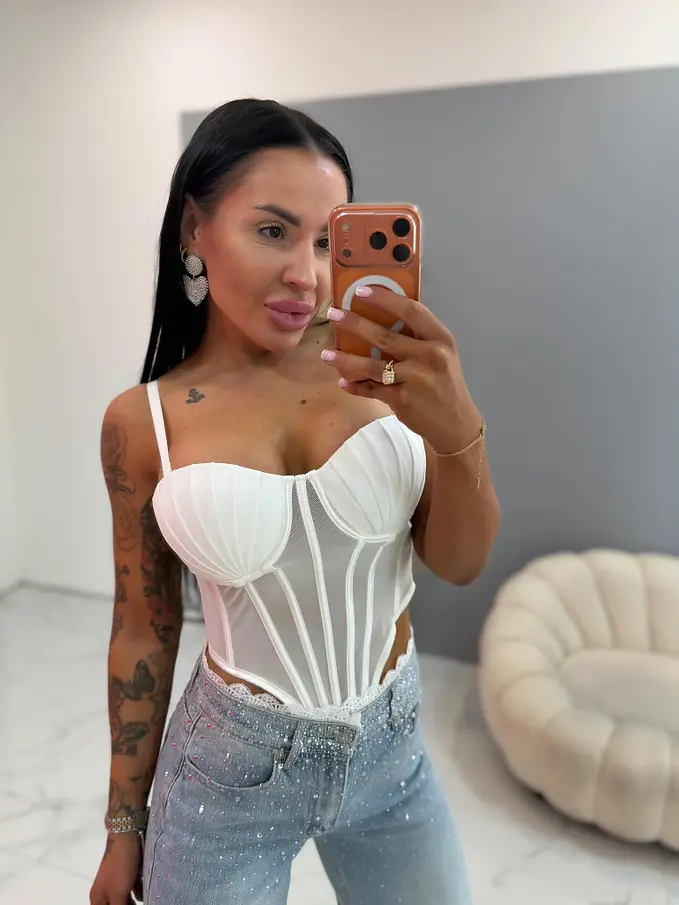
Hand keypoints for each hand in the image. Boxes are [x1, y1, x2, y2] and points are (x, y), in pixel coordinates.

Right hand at [90, 833, 142, 904]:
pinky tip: (146, 892)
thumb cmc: (120, 867)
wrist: (126, 837)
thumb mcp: (118, 894)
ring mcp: (116, 882)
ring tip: (146, 900)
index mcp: (98, 899)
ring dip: (133, 901)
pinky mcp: (126, 873)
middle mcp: (104, 892)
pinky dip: (139, 891)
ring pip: (125, 899)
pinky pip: (132, 888)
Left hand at [324, 286, 481, 451]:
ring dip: (345, 360)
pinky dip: (356, 386)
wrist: (456, 423)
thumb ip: (418, 338)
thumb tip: (379, 318)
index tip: (361, 291)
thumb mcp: (441, 355)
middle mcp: (430, 356)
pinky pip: (372, 389)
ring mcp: (416, 379)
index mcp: (440, 339)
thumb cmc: (444, 384)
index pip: (411, 311)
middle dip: (354, 324)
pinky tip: (344, 382)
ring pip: (372, 365)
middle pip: (385, 337)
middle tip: (333, 315)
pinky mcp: (403, 400)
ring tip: (326, 354)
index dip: (385, 298)